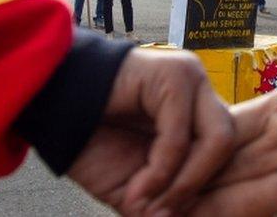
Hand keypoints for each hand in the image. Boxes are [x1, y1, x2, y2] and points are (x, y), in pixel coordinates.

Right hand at [67, 49, 233, 215]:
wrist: (47, 105)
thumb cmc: (90, 140)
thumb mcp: (136, 184)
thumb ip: (165, 200)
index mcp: (198, 116)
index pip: (228, 154)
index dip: (203, 191)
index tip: (170, 215)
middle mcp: (200, 94)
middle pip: (229, 147)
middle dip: (196, 188)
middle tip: (163, 211)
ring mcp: (190, 78)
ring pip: (218, 138)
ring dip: (184, 181)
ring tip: (148, 198)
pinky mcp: (172, 75)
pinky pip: (181, 134)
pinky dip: (162, 169)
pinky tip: (138, 186)